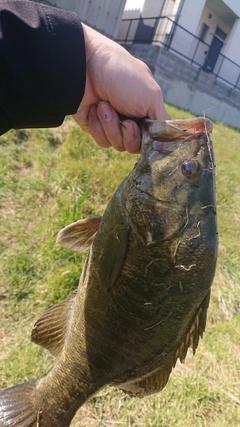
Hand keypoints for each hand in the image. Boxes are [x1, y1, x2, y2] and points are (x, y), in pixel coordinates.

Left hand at [72, 24, 169, 152]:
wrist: (85, 67)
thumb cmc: (122, 76)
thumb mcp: (152, 95)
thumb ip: (162, 121)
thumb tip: (165, 139)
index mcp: (147, 109)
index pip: (152, 137)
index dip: (147, 138)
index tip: (141, 126)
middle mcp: (131, 118)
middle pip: (135, 146)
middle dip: (128, 134)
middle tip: (124, 119)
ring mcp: (112, 124)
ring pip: (118, 145)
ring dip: (111, 126)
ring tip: (104, 105)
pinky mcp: (95, 127)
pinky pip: (102, 142)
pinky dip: (98, 127)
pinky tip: (94, 109)